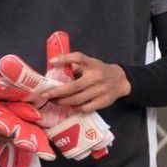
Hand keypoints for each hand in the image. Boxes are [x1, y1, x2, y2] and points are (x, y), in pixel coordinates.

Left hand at [0, 34, 114, 159]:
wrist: (121, 81)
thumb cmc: (100, 71)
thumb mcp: (90, 63)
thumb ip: (76, 65)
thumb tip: (55, 68)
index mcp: (93, 64)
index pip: (78, 58)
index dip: (65, 59)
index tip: (52, 62)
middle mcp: (97, 77)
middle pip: (73, 86)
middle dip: (57, 92)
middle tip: (46, 95)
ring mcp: (101, 90)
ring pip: (77, 100)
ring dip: (63, 102)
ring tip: (55, 101)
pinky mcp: (104, 101)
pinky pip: (85, 108)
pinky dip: (76, 108)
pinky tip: (70, 106)